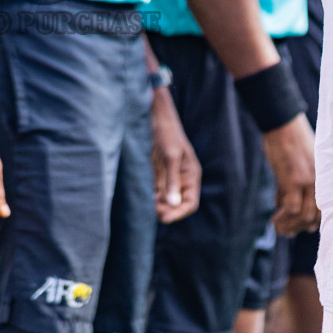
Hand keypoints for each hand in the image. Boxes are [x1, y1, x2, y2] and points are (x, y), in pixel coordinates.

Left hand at [151, 88, 200, 223]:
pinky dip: (149, 196)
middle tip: (151, 211)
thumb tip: (173, 204)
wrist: (153, 115)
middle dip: (166, 210)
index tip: (163, 217)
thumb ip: (172, 180)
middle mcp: (181, 178)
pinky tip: (141, 196)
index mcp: (190, 175)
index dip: (179, 213)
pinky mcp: (155, 172)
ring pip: (165, 199)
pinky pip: (155, 191)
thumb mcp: (171, 155)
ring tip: (145, 204)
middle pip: (177, 204)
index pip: (190, 203)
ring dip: (156, 205)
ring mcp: (168, 176)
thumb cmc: (166, 133)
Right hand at [263, 114, 318, 235]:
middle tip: (287, 232)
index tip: (300, 228)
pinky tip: (274, 220)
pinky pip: (291, 209)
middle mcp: (322, 182)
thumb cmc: (288, 141)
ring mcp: (310, 182)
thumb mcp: (299, 165)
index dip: (313, 222)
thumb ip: (295, 184)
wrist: (283, 124)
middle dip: (300, 228)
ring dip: (290, 227)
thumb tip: (283, 205)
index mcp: (326, 178)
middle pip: (316, 217)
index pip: (326, 209)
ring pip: (304, 217)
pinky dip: (282, 219)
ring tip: (278, 228)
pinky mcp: (295, 180)